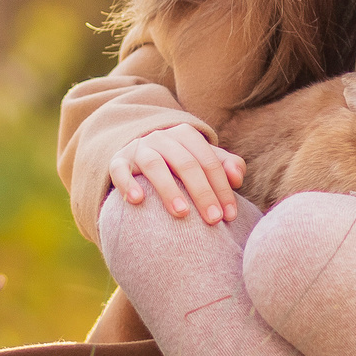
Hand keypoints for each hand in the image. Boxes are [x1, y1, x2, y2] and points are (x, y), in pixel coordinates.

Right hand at [109, 123, 244, 223]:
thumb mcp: (202, 159)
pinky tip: (137, 201)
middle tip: (213, 220)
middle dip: (202, 192)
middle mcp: (162, 138)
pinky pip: (119, 170)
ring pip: (154, 165)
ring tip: (182, 213)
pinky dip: (127, 184)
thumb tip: (238, 177)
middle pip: (186, 163)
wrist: (137, 153)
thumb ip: (225, 165)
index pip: (209, 161)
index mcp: (186, 135)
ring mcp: (139, 148)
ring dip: (169, 189)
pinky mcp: (117, 161)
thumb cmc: (178, 163)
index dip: (222, 188)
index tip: (229, 216)